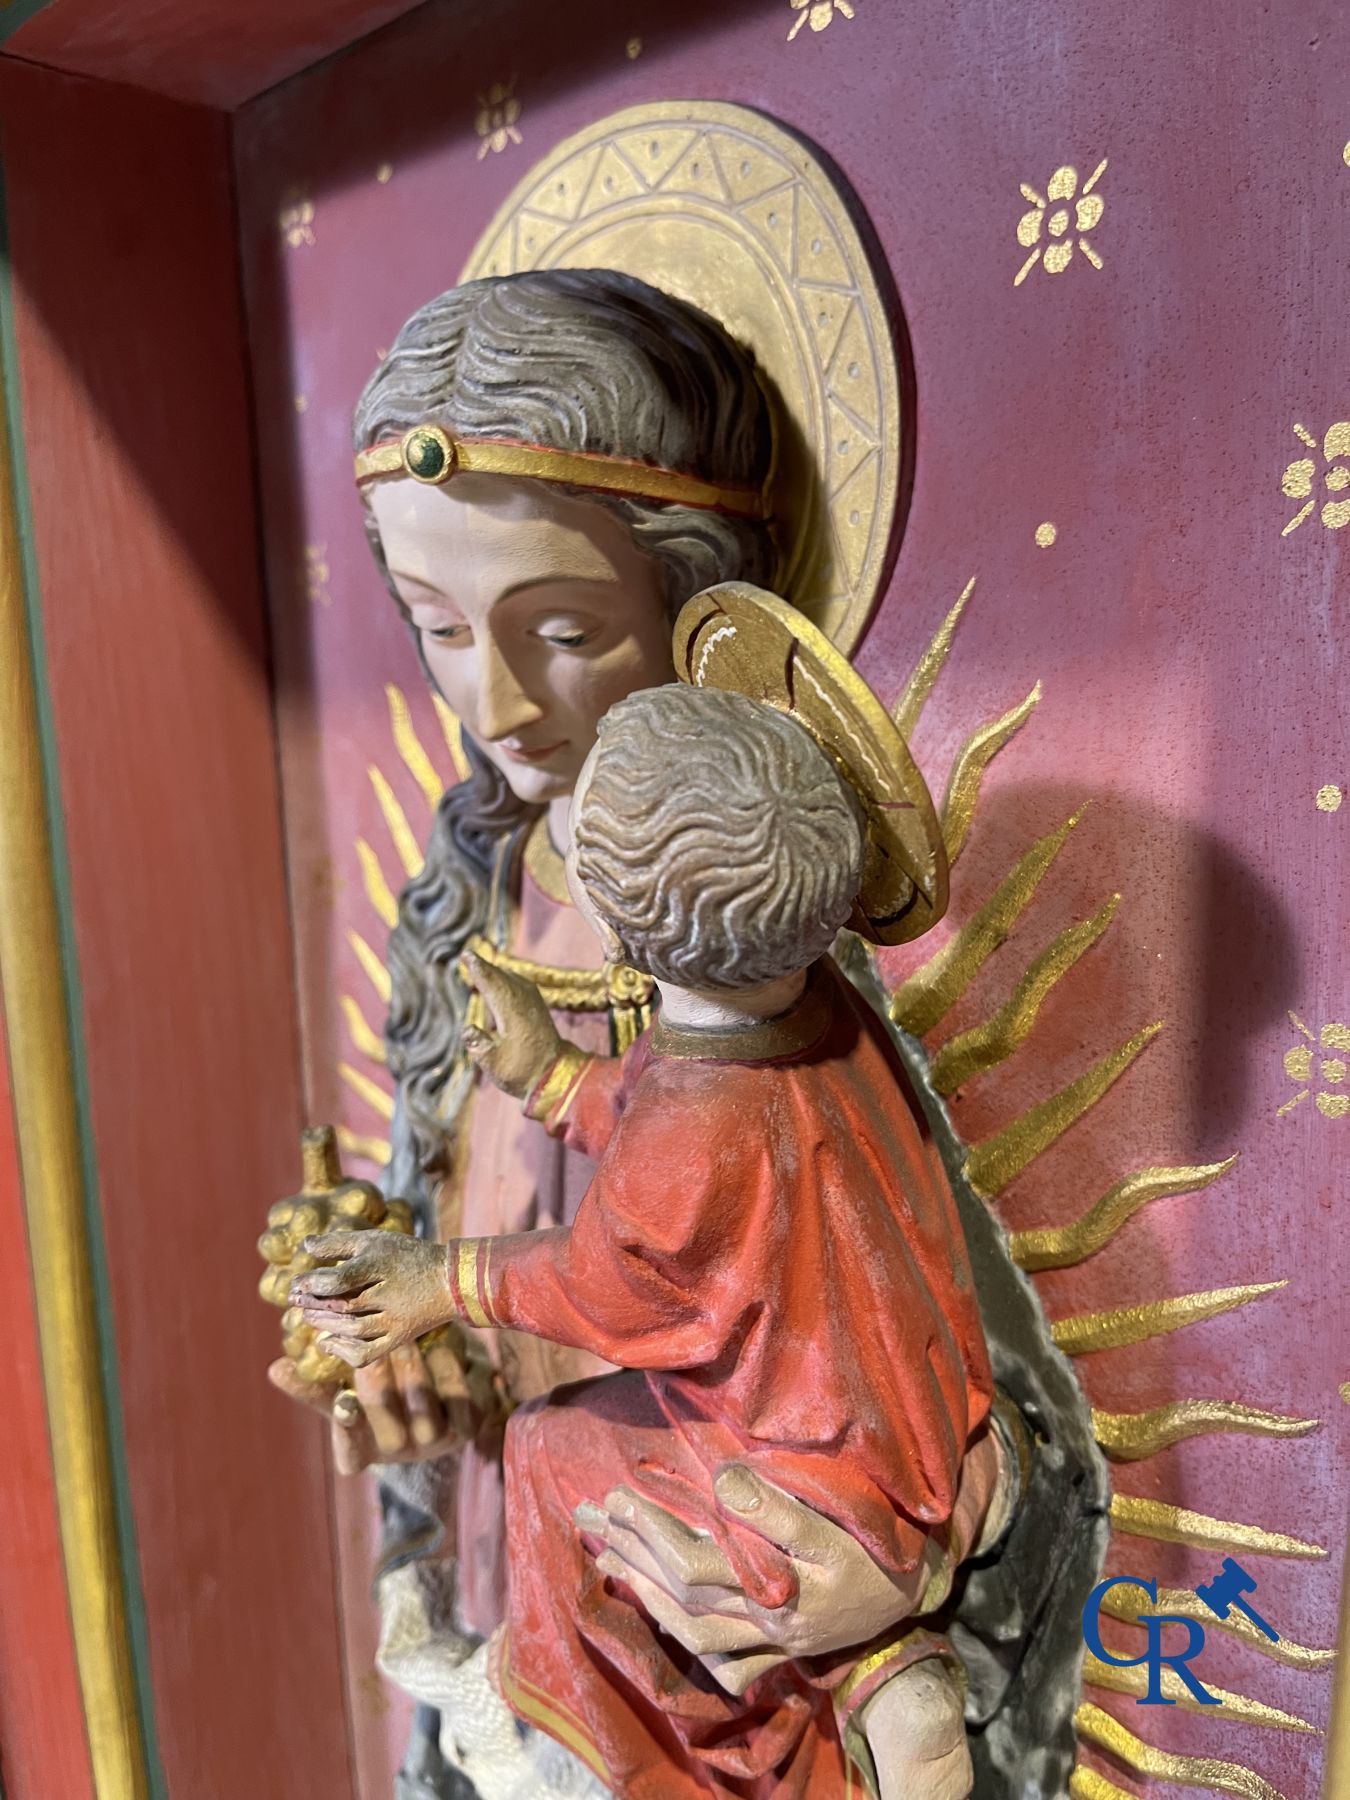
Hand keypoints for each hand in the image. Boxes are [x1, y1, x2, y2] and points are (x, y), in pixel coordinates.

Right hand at [268, 1339, 479, 1474]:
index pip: (349, 1454)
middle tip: (372, 1337)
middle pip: (385, 1419)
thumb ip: (316, 1384)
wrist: (444, 1391)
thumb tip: (276, 1369)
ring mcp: (435, 1443)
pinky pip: (458, 1398)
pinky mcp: (466, 1427)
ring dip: (412, 1366)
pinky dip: (448, 1367)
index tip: (344, 1404)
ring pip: (421, 1405)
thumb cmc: (381, 1387)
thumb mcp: (346, 1388)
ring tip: (404, 1333)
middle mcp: (397, 1453)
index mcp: (362, 1451)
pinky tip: (442, 1339)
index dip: (347, 1431)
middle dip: (377, 1376)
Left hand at [290, 1230, 452, 1368]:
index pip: (340, 1279)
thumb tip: (305, 1246)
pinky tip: (327, 1342)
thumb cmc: (406, 1256)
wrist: (449, 1280)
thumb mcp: (374, 1241)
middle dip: (313, 1303)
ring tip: (307, 1316)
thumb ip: (338, 1243)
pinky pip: (367, 1353)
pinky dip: (343, 1352)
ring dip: (324, 1324)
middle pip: (343, 1306)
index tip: (297, 1283)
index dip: (314, 1283)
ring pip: (352, 1330)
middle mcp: (389, 1295)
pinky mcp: (399, 1338)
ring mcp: (395, 1320)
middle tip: (294, 1299)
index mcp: (381, 1266)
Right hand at [458, 951, 561, 1098]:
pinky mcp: (539, 1010)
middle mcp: (524, 1003)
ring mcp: (534, 1005)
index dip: (478, 969)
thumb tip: (468, 1029)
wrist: (556, 1076)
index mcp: (511, 1012)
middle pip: (501, 977)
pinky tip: (505, 981)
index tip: (467, 955)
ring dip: (497, 973)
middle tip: (469, 956)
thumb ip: (477, 1045)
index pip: (491, 984)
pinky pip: (521, 986)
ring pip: (513, 980)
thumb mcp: (493, 1064)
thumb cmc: (522, 1071)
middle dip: (485, 967)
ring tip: (483, 967)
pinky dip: (509, 980)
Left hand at [575, 1466, 925, 1696]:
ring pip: (692, 1624)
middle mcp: (765, 1619)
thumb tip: (724, 1482)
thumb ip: (779, 1506)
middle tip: (589, 1516)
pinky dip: (680, 1628)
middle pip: (681, 1591)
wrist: (921, 1590)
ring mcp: (771, 1637)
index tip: (617, 1496)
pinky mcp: (780, 1643)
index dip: (651, 1531)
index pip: (694, 1562)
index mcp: (773, 1587)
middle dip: (632, 1552)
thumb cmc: (880, 1548)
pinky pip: (718, 1649)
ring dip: (644, 1590)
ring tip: (607, 1555)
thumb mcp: (837, 1523)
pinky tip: (655, 1605)